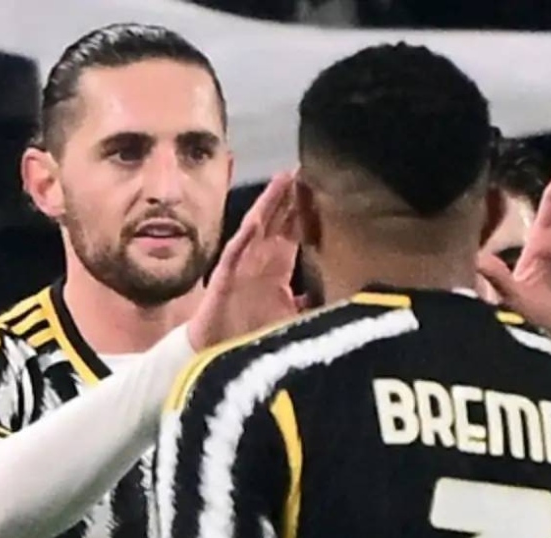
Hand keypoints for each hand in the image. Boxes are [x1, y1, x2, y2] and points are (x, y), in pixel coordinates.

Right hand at [193, 173, 303, 348]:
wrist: (219, 355)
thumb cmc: (250, 336)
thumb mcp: (288, 319)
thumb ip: (307, 305)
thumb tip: (331, 299)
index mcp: (277, 267)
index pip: (293, 231)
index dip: (305, 210)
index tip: (320, 187)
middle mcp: (260, 260)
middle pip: (277, 220)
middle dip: (289, 196)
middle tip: (303, 169)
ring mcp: (242, 264)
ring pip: (257, 226)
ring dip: (269, 204)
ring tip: (282, 180)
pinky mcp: (225, 277)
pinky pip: (234, 252)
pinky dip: (244, 236)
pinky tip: (255, 220)